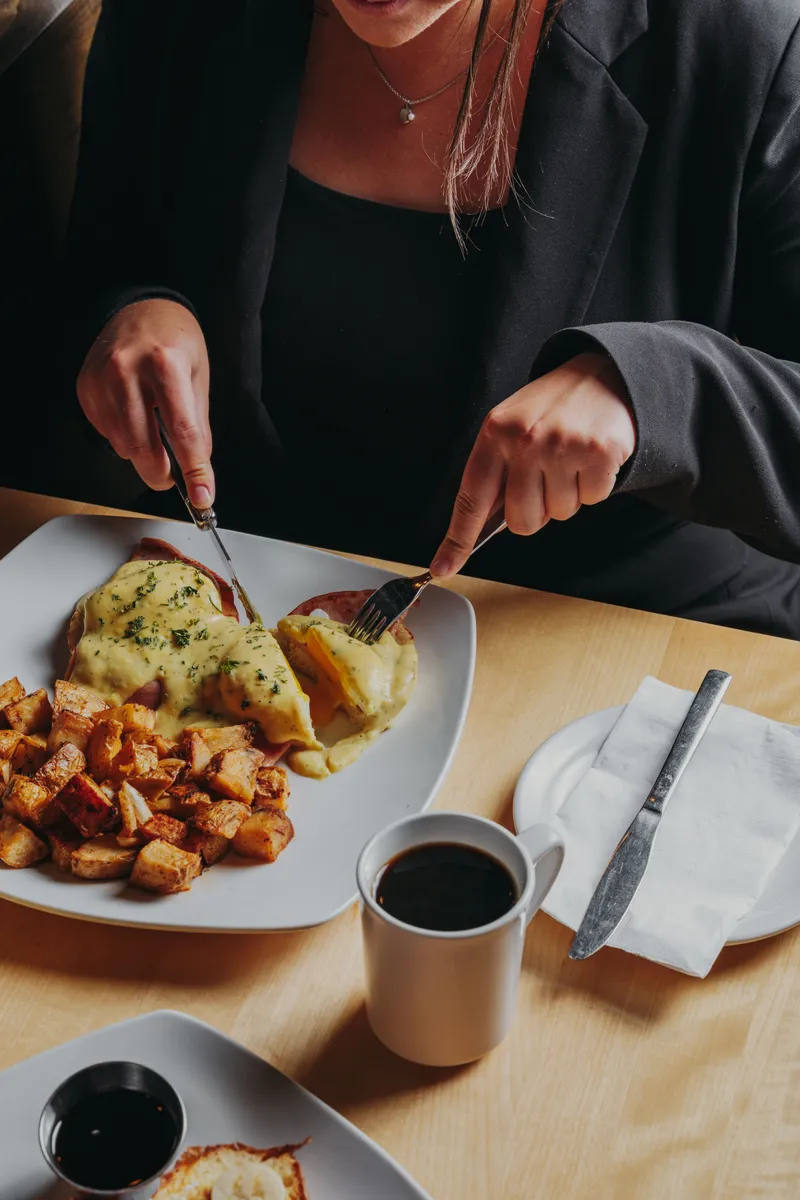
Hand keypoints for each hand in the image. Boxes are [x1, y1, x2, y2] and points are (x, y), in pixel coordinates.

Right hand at [77, 299, 213, 507]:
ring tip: (154, 429)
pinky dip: (125, 437)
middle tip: (173, 479)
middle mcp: (128, 371)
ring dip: (143, 453)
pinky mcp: (85, 389)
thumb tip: (199, 471)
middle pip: (144, 448)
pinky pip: (107, 433)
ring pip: (123, 446)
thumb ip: (198, 426)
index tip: (203, 497)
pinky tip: (134, 415)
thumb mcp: (198, 376)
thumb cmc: (175, 341)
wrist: (139, 308)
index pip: (183, 433)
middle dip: (161, 475)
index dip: (194, 471)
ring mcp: (101, 380)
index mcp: (165, 365)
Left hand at [431, 353, 635, 576]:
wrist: (605, 374)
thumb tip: (481, 526)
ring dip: (568, 496)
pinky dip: (594, 486)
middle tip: (547, 479)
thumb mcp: (512, 427)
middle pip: (522, 522)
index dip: (457, 540)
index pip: (470, 499)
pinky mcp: (599, 453)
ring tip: (571, 460)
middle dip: (536, 512)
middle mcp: (525, 441)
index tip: (443, 568)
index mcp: (495, 434)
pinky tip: (591, 458)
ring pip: (559, 514)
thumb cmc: (553, 408)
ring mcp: (563, 447)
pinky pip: (592, 500)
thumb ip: (497, 472)